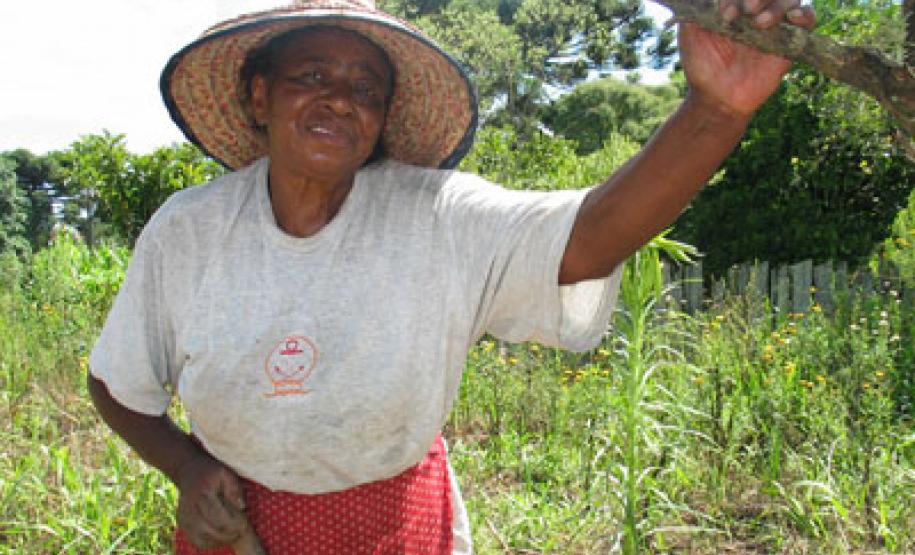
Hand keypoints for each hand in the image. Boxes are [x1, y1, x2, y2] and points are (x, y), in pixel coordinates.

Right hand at [175, 452, 251, 549]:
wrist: (188, 470)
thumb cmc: (211, 472)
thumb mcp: (226, 473)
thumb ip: (235, 489)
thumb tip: (242, 507)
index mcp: (203, 495)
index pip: (219, 520)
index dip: (234, 526)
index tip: (245, 525)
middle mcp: (190, 509)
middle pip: (211, 532)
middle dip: (228, 535)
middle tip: (240, 532)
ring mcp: (183, 518)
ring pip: (202, 540)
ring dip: (219, 541)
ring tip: (231, 534)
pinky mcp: (182, 524)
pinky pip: (196, 541)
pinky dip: (209, 543)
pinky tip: (219, 536)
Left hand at [679, 0, 816, 117]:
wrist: (717, 99)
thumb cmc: (702, 69)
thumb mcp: (690, 37)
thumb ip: (694, 12)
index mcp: (735, 7)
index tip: (726, 14)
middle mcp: (755, 14)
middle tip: (748, 10)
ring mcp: (774, 27)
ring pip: (789, 1)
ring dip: (777, 6)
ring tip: (760, 22)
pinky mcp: (789, 44)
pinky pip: (807, 21)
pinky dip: (805, 15)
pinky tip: (793, 18)